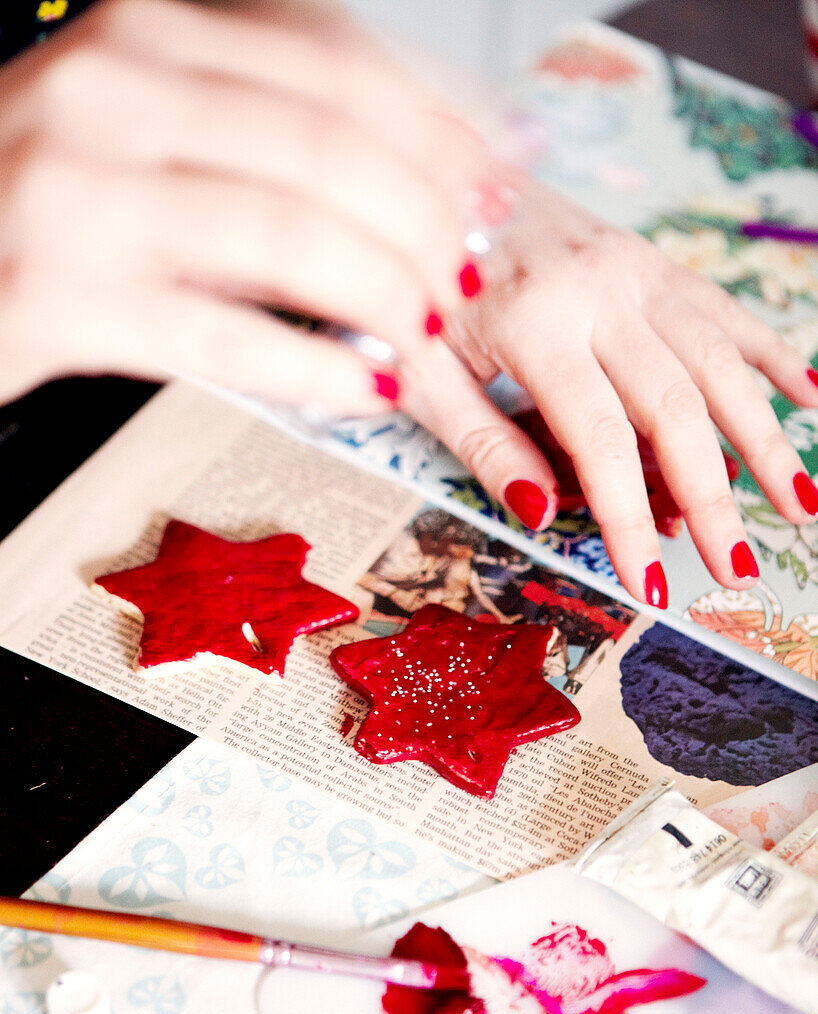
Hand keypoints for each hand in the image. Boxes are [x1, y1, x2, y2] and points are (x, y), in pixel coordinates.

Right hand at [0, 0, 489, 409]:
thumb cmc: (49, 198)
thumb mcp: (147, 126)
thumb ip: (260, 128)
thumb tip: (418, 163)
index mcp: (147, 34)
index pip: (334, 66)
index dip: (434, 133)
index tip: (487, 188)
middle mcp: (111, 91)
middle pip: (328, 151)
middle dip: (423, 224)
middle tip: (460, 278)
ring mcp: (80, 194)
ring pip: (290, 239)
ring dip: (384, 293)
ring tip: (422, 332)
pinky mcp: (63, 300)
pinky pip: (226, 337)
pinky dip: (316, 368)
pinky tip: (364, 387)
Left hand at [403, 176, 817, 606]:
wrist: (433, 177)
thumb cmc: (418, 281)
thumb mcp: (419, 368)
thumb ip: (481, 441)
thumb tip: (544, 513)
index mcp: (536, 324)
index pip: (600, 442)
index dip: (630, 519)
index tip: (651, 583)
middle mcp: (601, 293)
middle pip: (677, 410)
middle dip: (715, 498)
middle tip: (737, 568)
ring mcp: (635, 271)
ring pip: (719, 363)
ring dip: (766, 438)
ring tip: (799, 503)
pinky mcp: (650, 261)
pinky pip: (725, 310)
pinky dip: (772, 354)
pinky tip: (810, 395)